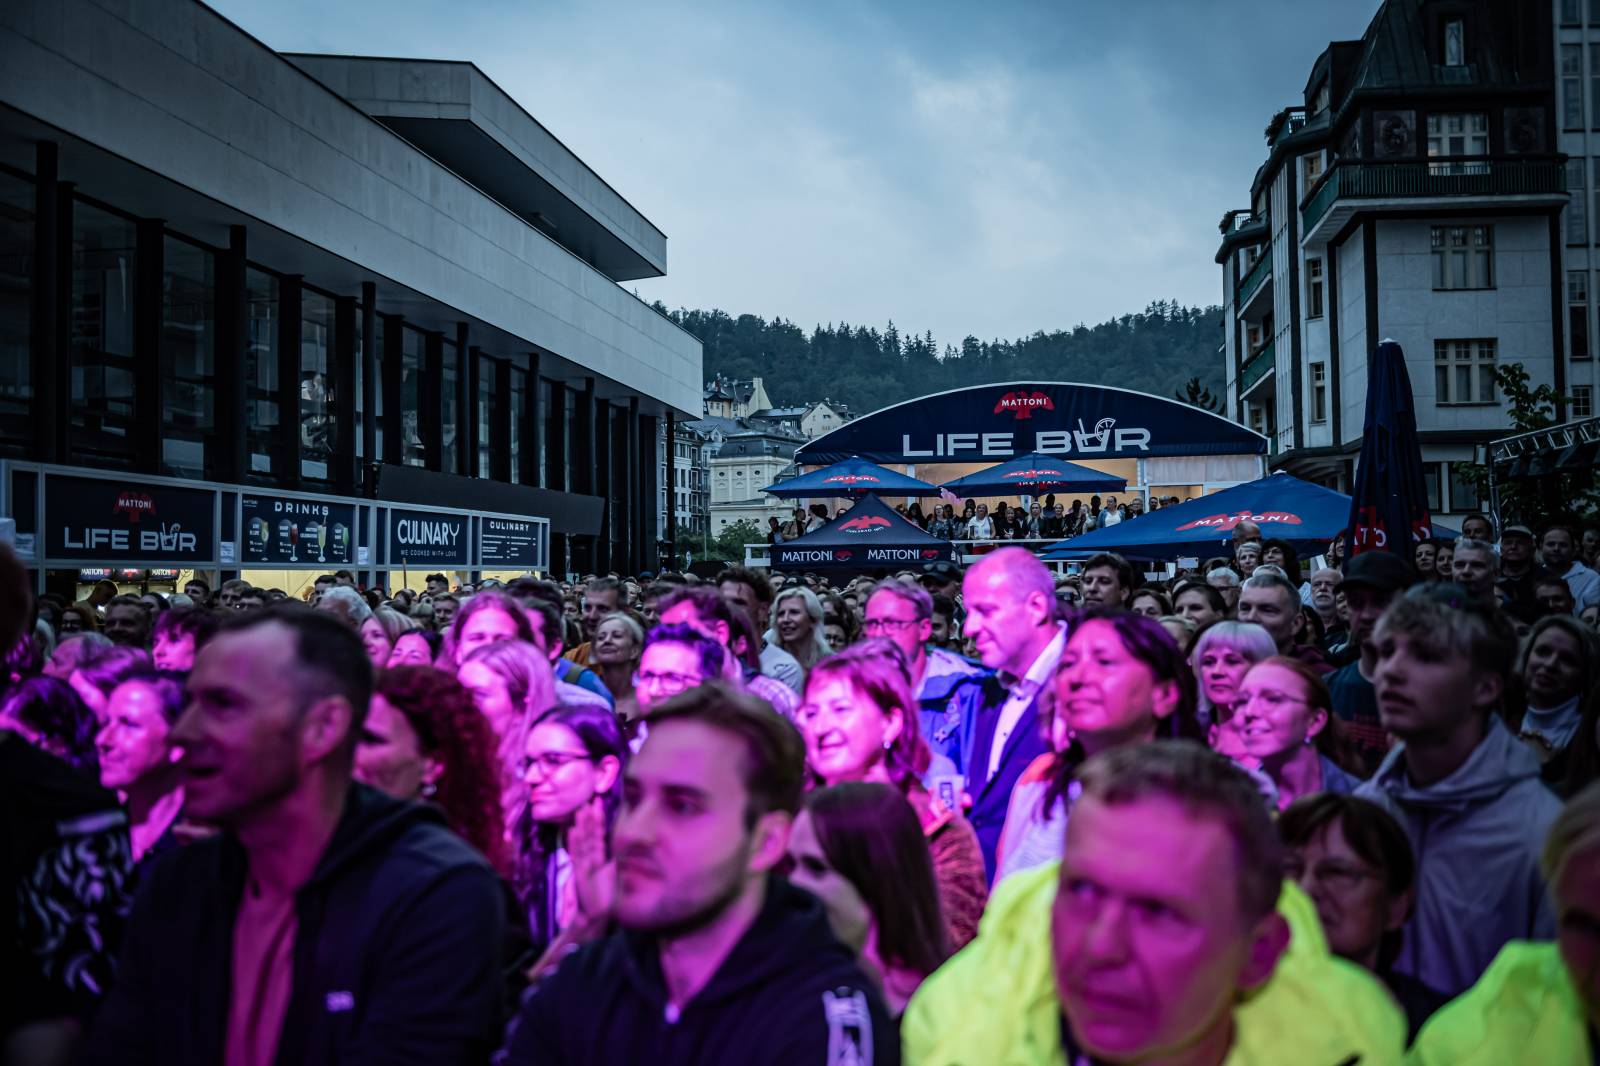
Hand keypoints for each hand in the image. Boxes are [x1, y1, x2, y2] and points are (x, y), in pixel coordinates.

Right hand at [569, 797, 614, 935]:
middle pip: (588, 833)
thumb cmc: (604, 893)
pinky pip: (576, 855)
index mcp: (597, 856)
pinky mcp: (579, 873)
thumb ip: (615, 855)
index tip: (598, 801)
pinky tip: (572, 831)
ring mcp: (583, 864)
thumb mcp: (613, 870)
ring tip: (581, 810)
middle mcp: (589, 857)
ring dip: (581, 825)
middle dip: (589, 817)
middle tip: (588, 800)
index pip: (597, 832)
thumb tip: (627, 840)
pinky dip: (574, 842)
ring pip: (582, 841)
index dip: (598, 818)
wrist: (596, 914)